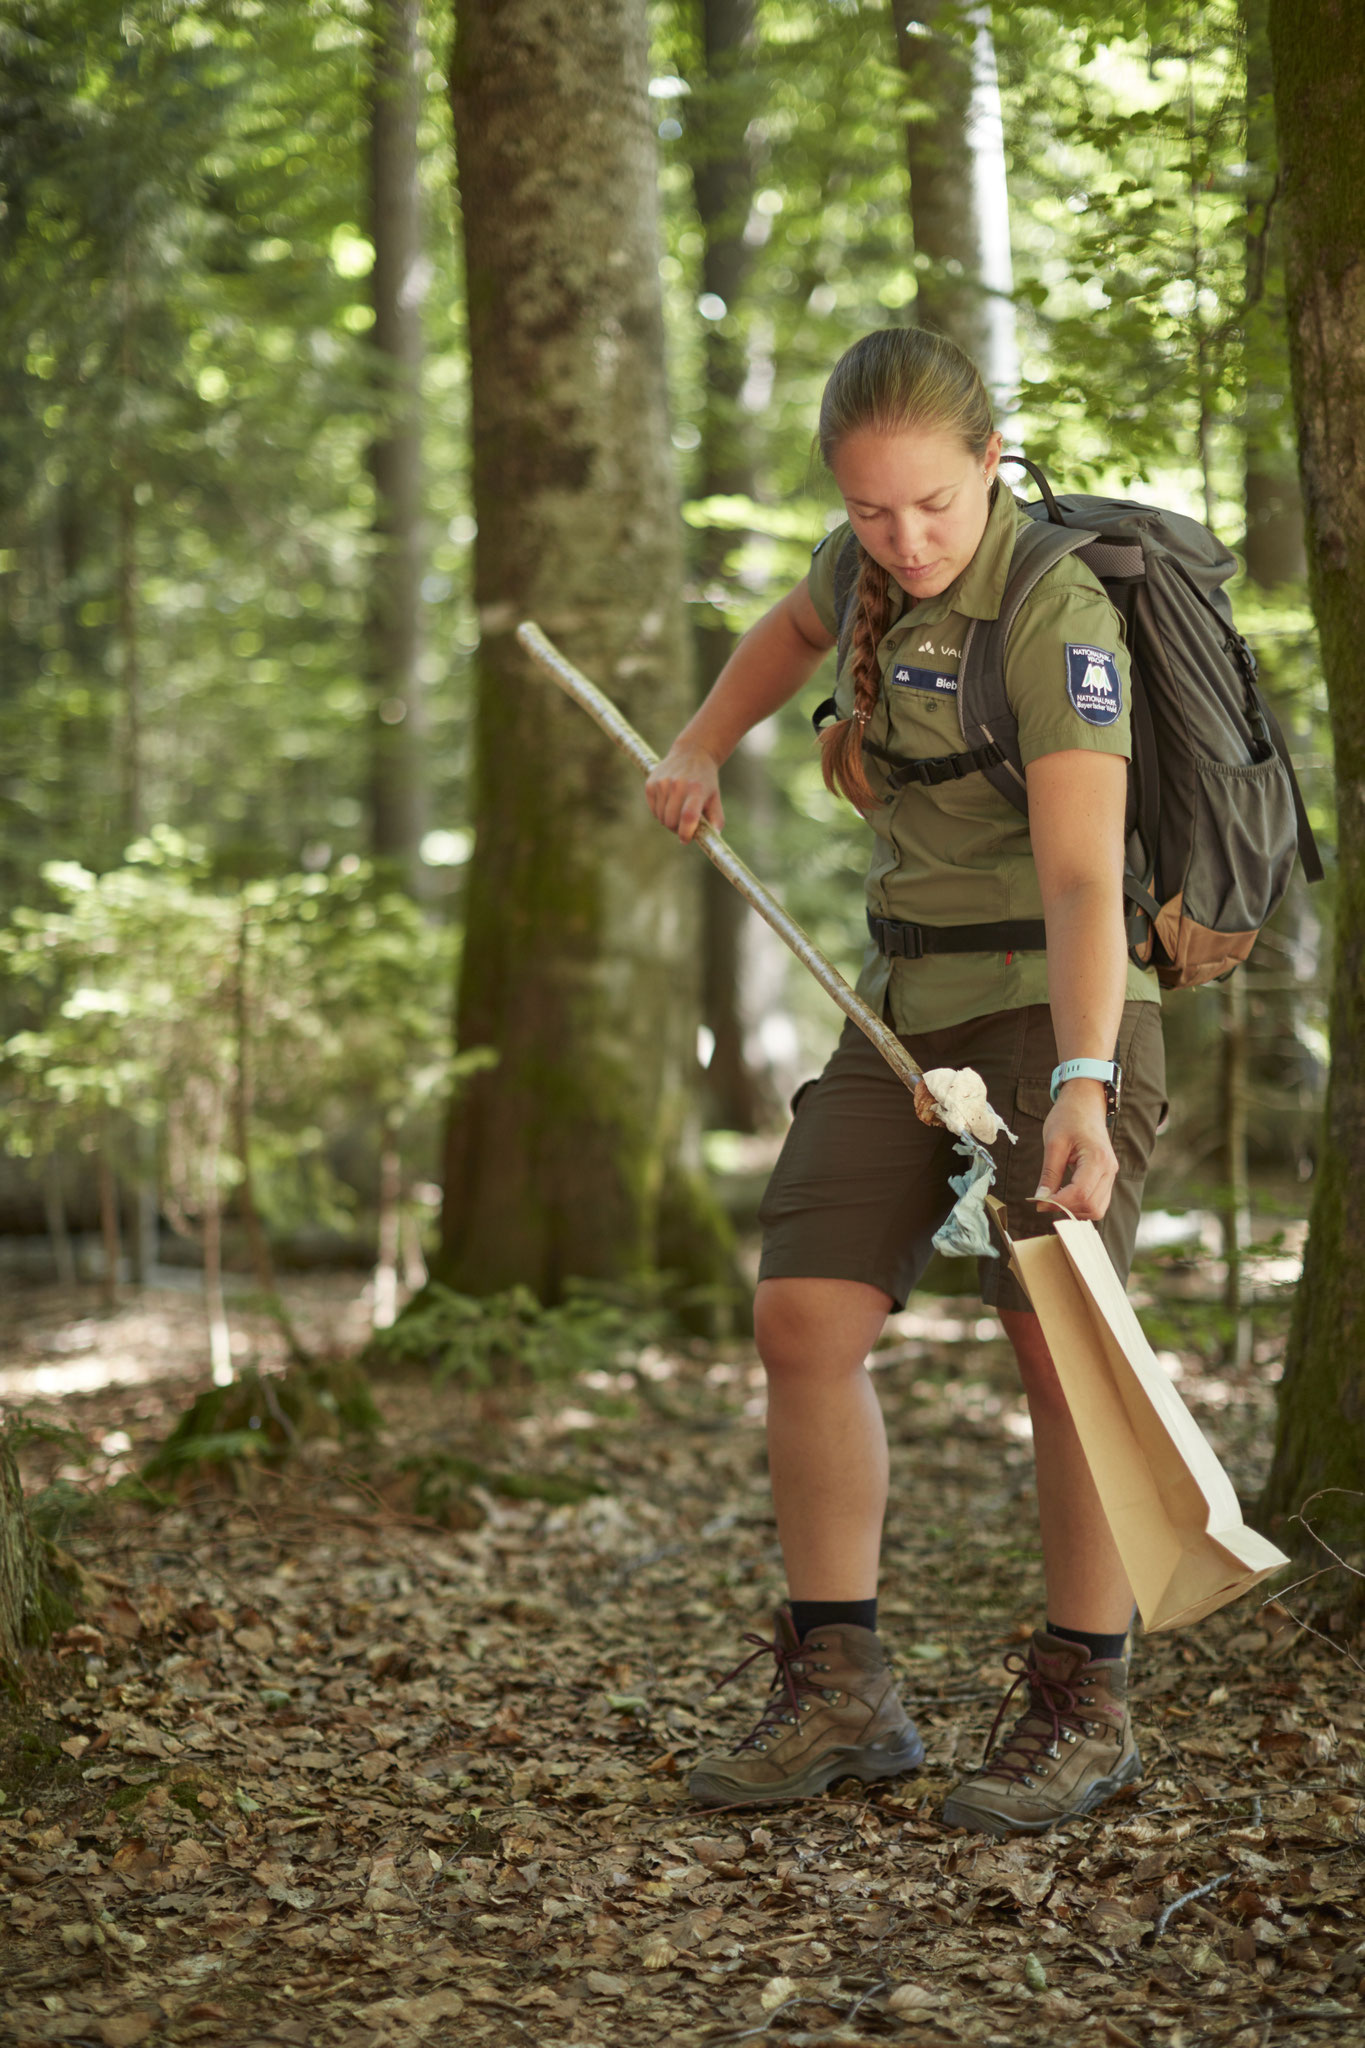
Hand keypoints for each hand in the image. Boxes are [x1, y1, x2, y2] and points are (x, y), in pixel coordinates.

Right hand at [645, 742, 723, 842]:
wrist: (692, 752)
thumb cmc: (706, 781)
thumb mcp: (715, 797)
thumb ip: (716, 819)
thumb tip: (713, 839)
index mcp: (696, 790)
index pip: (688, 817)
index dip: (686, 833)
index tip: (686, 839)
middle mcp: (677, 785)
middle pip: (671, 822)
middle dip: (677, 829)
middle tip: (684, 825)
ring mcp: (662, 783)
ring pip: (661, 818)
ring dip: (669, 820)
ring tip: (678, 811)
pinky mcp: (651, 783)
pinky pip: (653, 810)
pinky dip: (661, 812)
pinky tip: (669, 802)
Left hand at [1034, 1079, 1117, 1222]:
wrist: (1086, 1102)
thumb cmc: (1069, 1117)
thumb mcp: (1053, 1143)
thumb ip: (1049, 1174)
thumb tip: (1040, 1199)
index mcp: (1097, 1160)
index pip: (1080, 1194)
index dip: (1058, 1203)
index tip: (1038, 1203)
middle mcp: (1109, 1170)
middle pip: (1092, 1206)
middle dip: (1067, 1209)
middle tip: (1044, 1202)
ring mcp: (1111, 1174)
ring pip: (1097, 1208)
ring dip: (1075, 1210)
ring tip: (1054, 1199)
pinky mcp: (1107, 1176)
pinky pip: (1098, 1201)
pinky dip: (1081, 1205)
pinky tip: (1064, 1196)